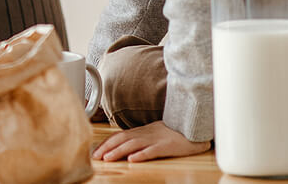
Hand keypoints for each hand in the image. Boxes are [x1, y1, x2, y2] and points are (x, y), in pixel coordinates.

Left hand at [92, 121, 210, 161]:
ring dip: (118, 151)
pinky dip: (141, 155)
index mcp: (141, 132)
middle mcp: (145, 134)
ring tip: (108, 159)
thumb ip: (138, 138)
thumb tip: (122, 145)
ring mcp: (155, 140)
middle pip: (122, 139)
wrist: (192, 127)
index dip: (106, 143)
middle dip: (107, 147)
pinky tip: (133, 159)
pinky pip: (152, 151)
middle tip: (95, 156)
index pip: (119, 135)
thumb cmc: (171, 132)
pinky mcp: (166, 146)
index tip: (95, 150)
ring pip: (133, 144)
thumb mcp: (151, 133)